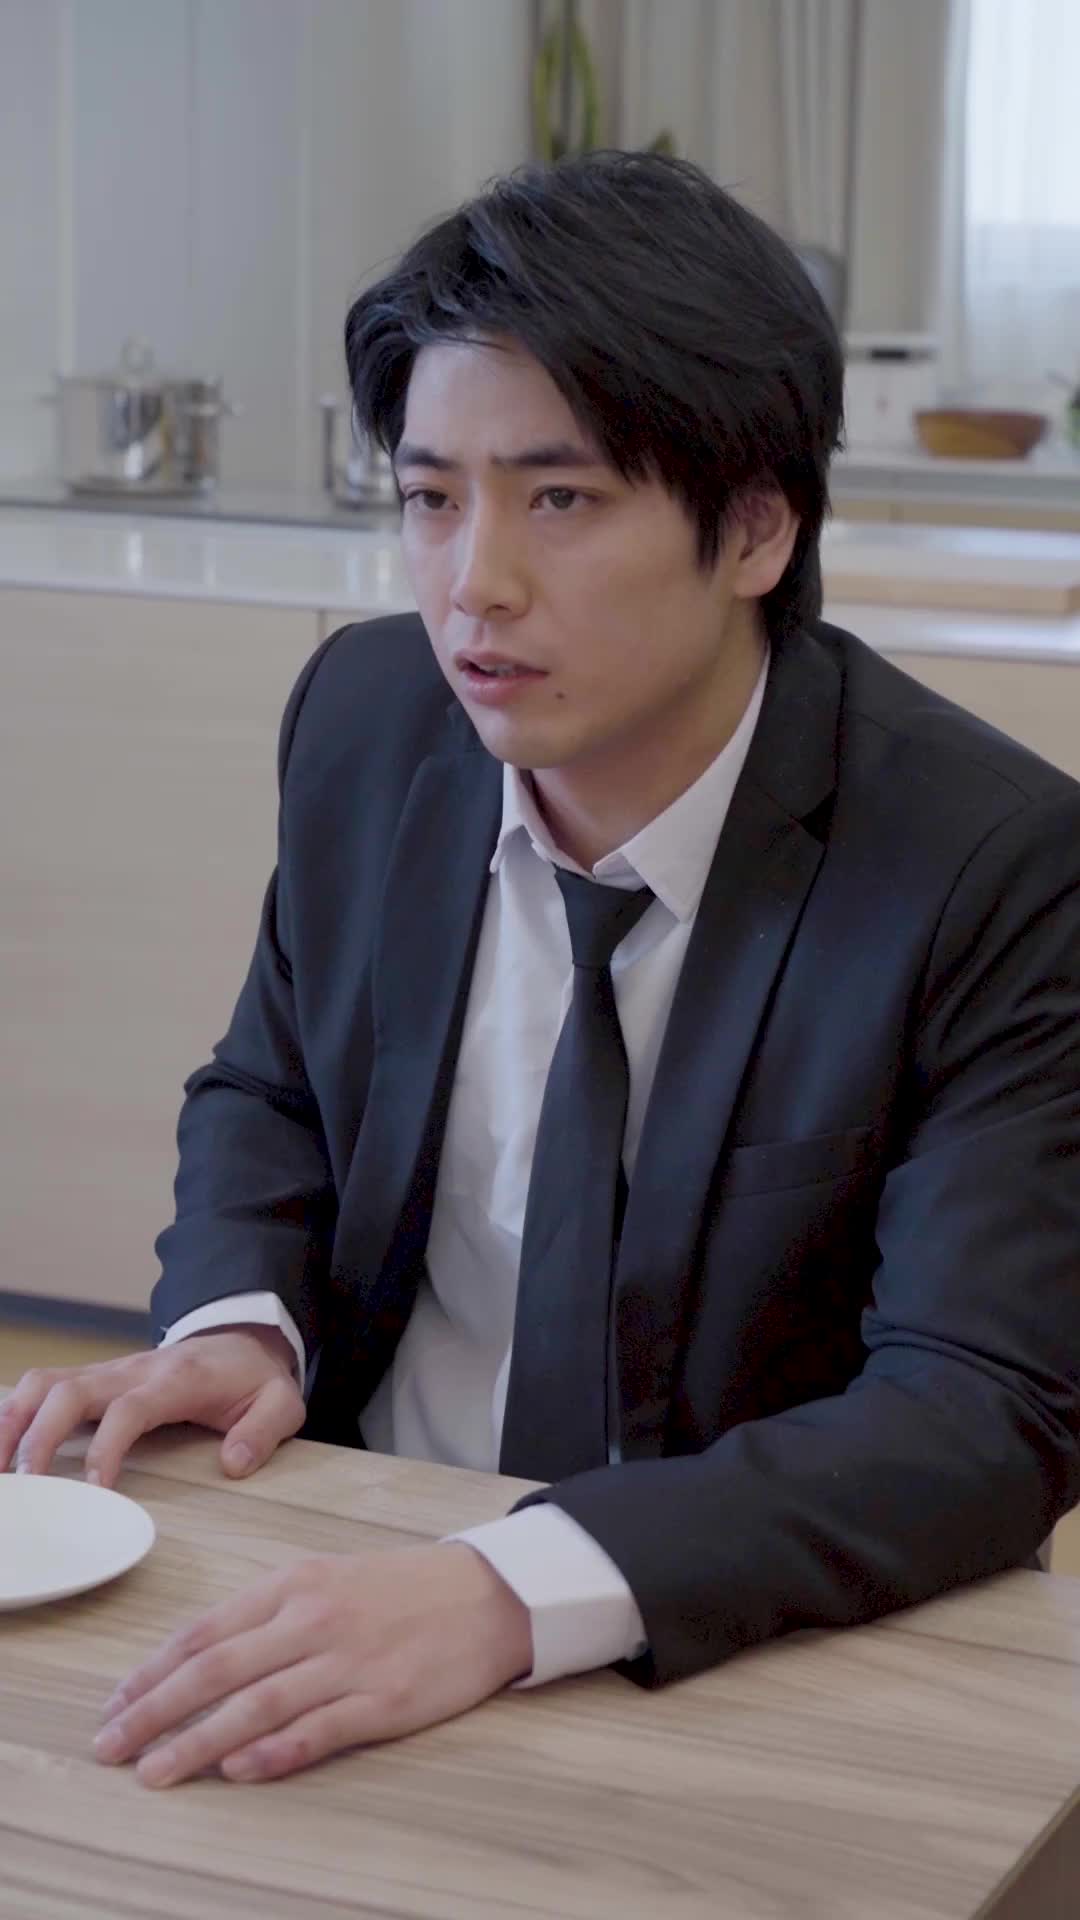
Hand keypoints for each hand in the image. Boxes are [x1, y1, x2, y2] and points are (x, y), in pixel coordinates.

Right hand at [0, 1326, 304, 1485]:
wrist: (242, 1338)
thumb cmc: (253, 1378)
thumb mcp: (282, 1401)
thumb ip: (264, 1431)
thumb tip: (233, 1464)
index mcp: (177, 1379)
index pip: (130, 1408)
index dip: (107, 1447)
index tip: (95, 1490)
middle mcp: (133, 1370)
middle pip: (69, 1390)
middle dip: (39, 1436)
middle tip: (25, 1486)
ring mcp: (109, 1372)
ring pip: (45, 1382)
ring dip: (13, 1421)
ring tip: (0, 1470)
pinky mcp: (95, 1380)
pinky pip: (44, 1388)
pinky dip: (16, 1414)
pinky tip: (5, 1451)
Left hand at [93, 1543, 532, 1786]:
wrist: (487, 1593)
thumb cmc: (402, 1587)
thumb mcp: (329, 1578)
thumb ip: (269, 1615)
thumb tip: (203, 1658)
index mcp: (295, 1585)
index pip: (206, 1632)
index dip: (153, 1672)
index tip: (116, 1705)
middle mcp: (314, 1619)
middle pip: (216, 1669)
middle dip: (154, 1711)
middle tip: (110, 1746)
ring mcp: (349, 1661)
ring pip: (256, 1705)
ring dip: (198, 1741)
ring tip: (155, 1772)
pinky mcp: (384, 1700)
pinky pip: (317, 1730)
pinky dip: (273, 1752)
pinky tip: (238, 1771)